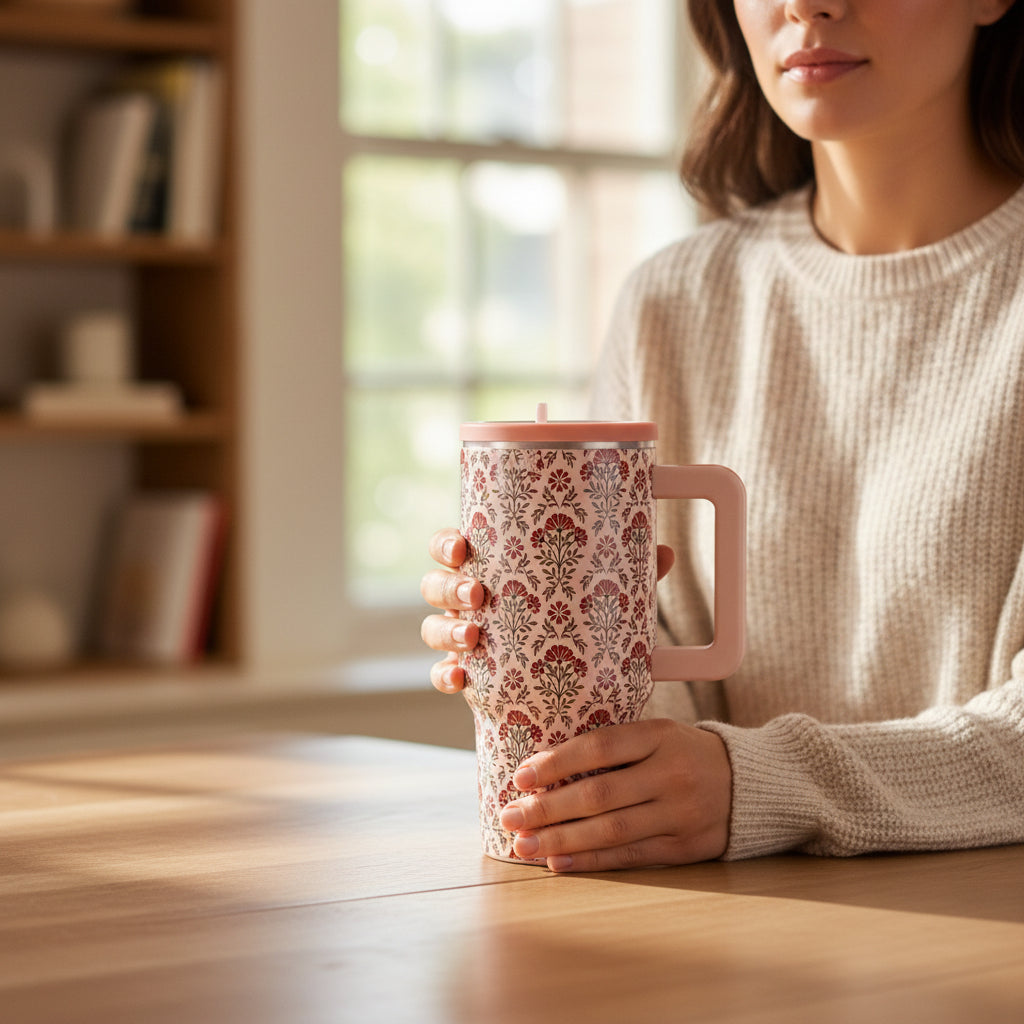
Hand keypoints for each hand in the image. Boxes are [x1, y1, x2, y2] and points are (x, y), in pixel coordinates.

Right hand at [420, 532, 674, 694]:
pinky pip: (444, 674)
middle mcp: (467, 600)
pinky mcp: (470, 675)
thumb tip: (663, 552)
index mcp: (488, 567)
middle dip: (449, 589)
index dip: (447, 545)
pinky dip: (445, 675)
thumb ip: (623, 572)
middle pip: (435, 586)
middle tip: (478, 595)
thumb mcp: (595, 590)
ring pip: (432, 629)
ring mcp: (463, 637)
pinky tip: (460, 678)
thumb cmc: (572, 614)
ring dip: (446, 632)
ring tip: (472, 637)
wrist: (569, 671)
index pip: (452, 546)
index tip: (464, 548)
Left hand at [498, 718, 731, 871]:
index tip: (521, 777)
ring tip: (524, 844)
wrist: (750, 783)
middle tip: (510, 817)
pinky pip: (630, 856)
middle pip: (600, 793)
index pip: (601, 747)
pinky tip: (558, 861)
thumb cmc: (685, 754)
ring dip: (561, 839)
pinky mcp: (685, 847)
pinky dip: (591, 859)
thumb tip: (544, 767)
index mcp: (661, 736)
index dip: (558, 762)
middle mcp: (671, 774)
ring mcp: (680, 813)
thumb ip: (614, 747)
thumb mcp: (658, 734)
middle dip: (548, 808)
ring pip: (611, 830)